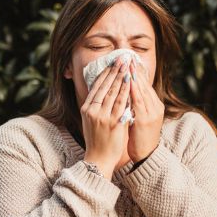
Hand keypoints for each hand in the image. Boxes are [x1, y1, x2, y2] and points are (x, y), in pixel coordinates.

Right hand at [81, 58, 131, 179]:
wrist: (98, 159)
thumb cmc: (97, 140)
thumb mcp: (90, 121)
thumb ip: (95, 107)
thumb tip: (101, 92)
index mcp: (86, 108)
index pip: (96, 86)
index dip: (105, 73)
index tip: (111, 62)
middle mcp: (93, 110)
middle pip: (104, 86)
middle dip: (114, 70)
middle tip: (121, 58)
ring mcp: (102, 116)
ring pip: (113, 92)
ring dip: (121, 76)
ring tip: (127, 65)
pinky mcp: (113, 122)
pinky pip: (121, 103)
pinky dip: (126, 91)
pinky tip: (130, 81)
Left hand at [127, 60, 163, 162]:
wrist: (146, 155)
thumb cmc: (140, 137)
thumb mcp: (139, 118)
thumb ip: (136, 105)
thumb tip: (127, 92)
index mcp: (154, 105)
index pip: (146, 85)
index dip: (138, 72)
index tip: (130, 60)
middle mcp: (155, 106)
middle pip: (145, 84)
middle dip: (136, 70)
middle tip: (128, 56)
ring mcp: (152, 112)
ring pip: (142, 90)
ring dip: (135, 76)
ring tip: (128, 64)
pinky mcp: (146, 119)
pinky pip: (139, 101)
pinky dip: (134, 90)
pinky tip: (128, 82)